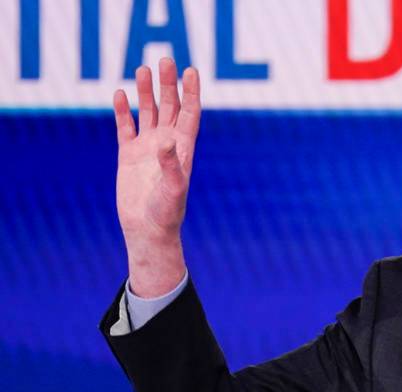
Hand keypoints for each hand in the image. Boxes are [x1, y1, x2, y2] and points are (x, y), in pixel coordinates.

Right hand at [113, 57, 200, 295]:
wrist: (147, 230)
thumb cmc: (166, 214)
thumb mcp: (173, 191)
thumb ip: (171, 167)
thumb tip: (165, 142)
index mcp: (183, 150)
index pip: (190, 114)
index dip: (192, 93)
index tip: (192, 71)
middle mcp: (167, 145)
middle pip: (170, 107)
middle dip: (169, 84)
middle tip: (166, 59)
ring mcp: (147, 149)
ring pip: (148, 113)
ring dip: (146, 92)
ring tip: (143, 69)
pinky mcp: (128, 156)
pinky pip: (125, 127)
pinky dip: (122, 111)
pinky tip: (119, 94)